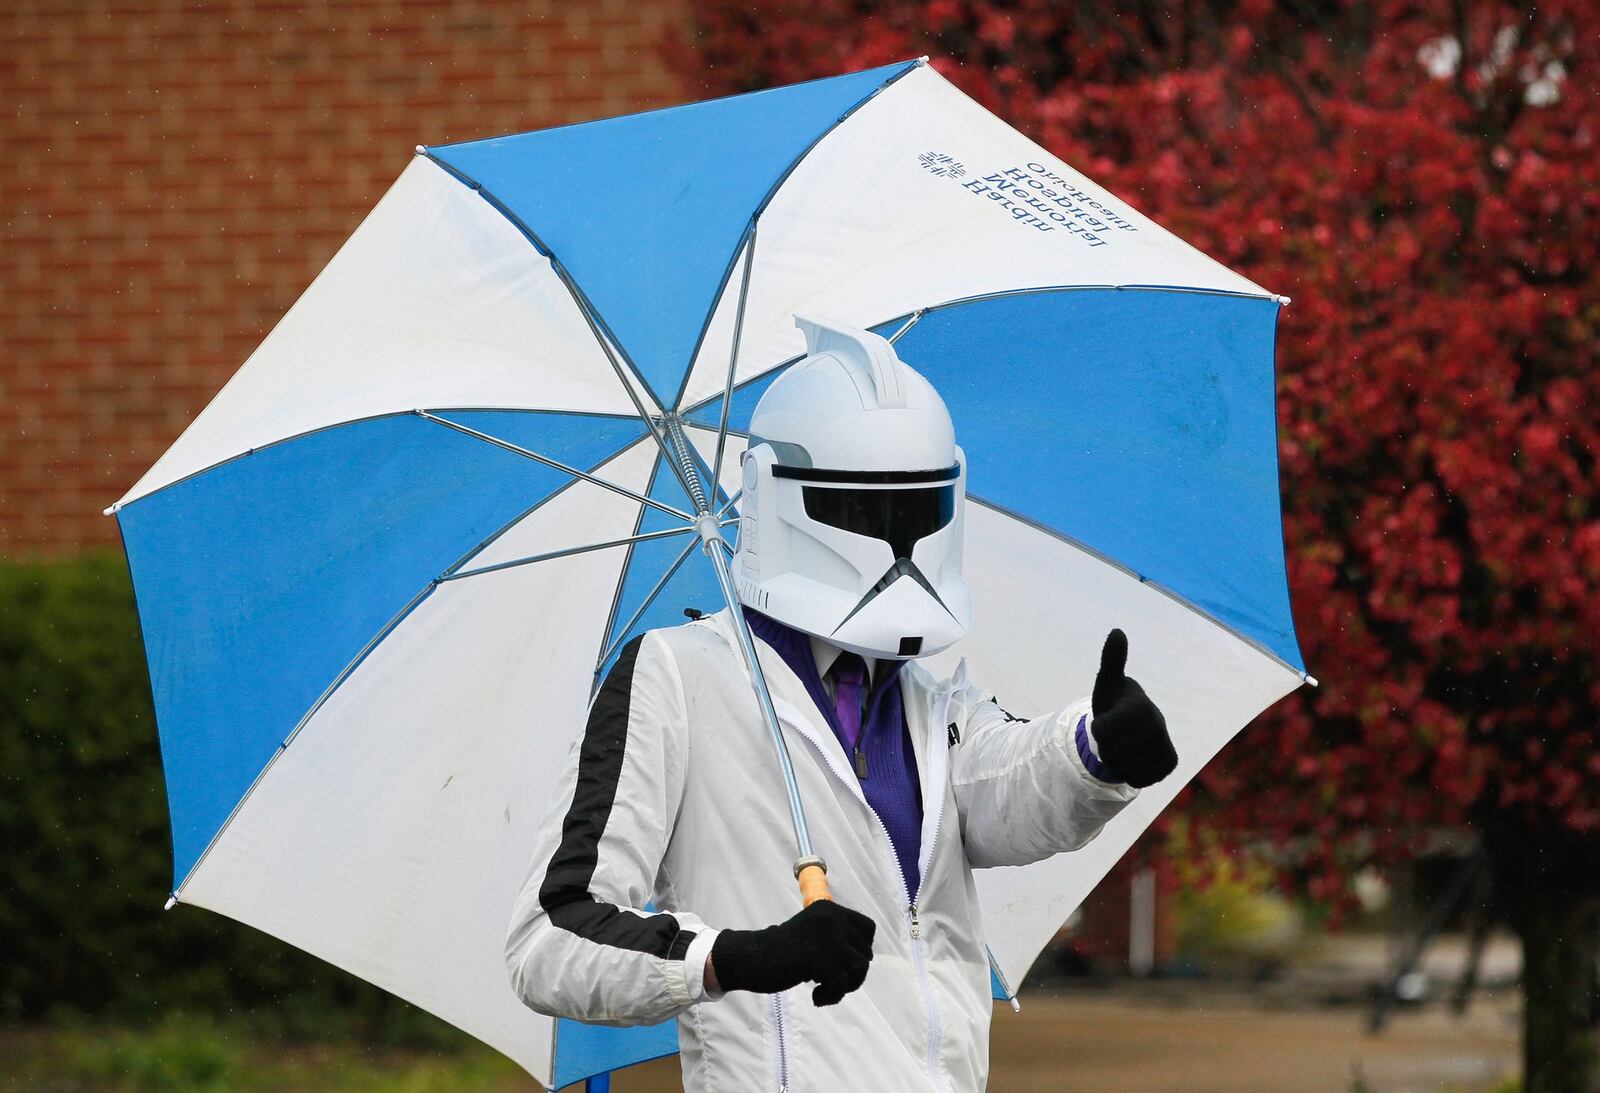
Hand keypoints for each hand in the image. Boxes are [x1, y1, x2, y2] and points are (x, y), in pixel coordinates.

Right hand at [709, 900, 875, 1005]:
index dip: (863, 949)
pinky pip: (842, 986)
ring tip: (823, 990)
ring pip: (860, 969)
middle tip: (830, 982)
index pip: (868, 928)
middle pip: (865, 953)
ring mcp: (828, 939)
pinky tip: (814, 998)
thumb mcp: (812, 933)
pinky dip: (831, 997)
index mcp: (830, 910)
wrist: (753, 957)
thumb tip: (864, 960)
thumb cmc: (781, 950)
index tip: (846, 962)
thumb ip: (835, 937)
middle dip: (852, 973)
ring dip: (845, 986)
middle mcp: (832, 919)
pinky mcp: (820, 960)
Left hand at [1090, 629, 1176, 787]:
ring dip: (1116, 762)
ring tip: (1123, 746)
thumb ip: (1111, 660)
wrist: (1133, 726)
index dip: (1096, 729)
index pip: (1100, 732)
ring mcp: (1166, 746)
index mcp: (1140, 705)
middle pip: (1110, 753)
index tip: (1106, 719)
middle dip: (1105, 748)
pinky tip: (1135, 759)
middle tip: (1115, 735)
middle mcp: (1158, 724)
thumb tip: (1117, 631)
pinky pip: (1138, 780)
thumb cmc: (1115, 702)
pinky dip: (1130, 774)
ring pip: (1122, 769)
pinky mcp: (1170, 764)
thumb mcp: (1107, 682)